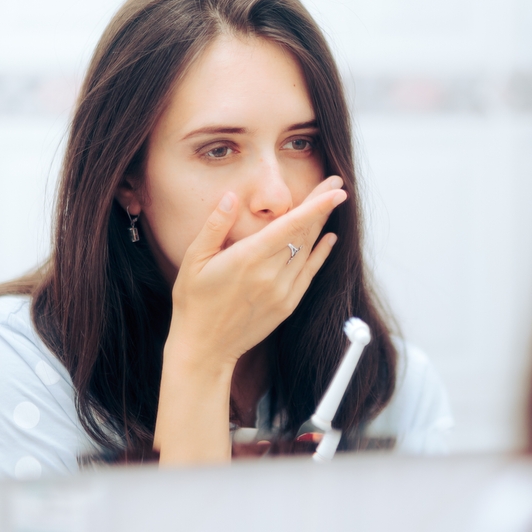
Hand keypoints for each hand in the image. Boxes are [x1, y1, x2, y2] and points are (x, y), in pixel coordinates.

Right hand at [166, 175, 346, 375]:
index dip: (316, 206)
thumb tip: (229, 196)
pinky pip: (309, 273)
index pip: (290, 225)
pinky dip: (320, 254)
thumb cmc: (194, 302)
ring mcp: (282, 291)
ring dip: (321, 226)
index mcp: (248, 258)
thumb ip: (214, 226)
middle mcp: (270, 274)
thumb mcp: (194, 260)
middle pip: (304, 233)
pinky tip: (328, 238)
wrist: (204, 348)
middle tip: (335, 183)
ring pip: (308, 251)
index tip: (337, 190)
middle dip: (322, 206)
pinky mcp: (287, 305)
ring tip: (330, 203)